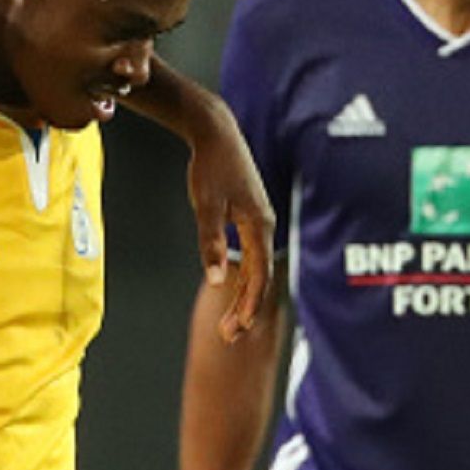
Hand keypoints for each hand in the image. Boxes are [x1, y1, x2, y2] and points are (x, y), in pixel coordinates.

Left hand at [184, 110, 274, 342]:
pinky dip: (243, 277)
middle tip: (228, 337)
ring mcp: (258, 221)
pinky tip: (231, 288)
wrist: (216, 133)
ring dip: (243, 296)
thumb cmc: (211, 166)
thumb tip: (214, 279)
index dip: (248, 305)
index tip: (237, 329)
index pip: (258, 276)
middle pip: (259, 277)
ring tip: (229, 322)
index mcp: (259, 226)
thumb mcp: (206, 205)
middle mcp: (263, 226)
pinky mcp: (248, 216)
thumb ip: (210, 242)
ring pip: (255, 268)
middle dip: (244, 309)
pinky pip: (251, 255)